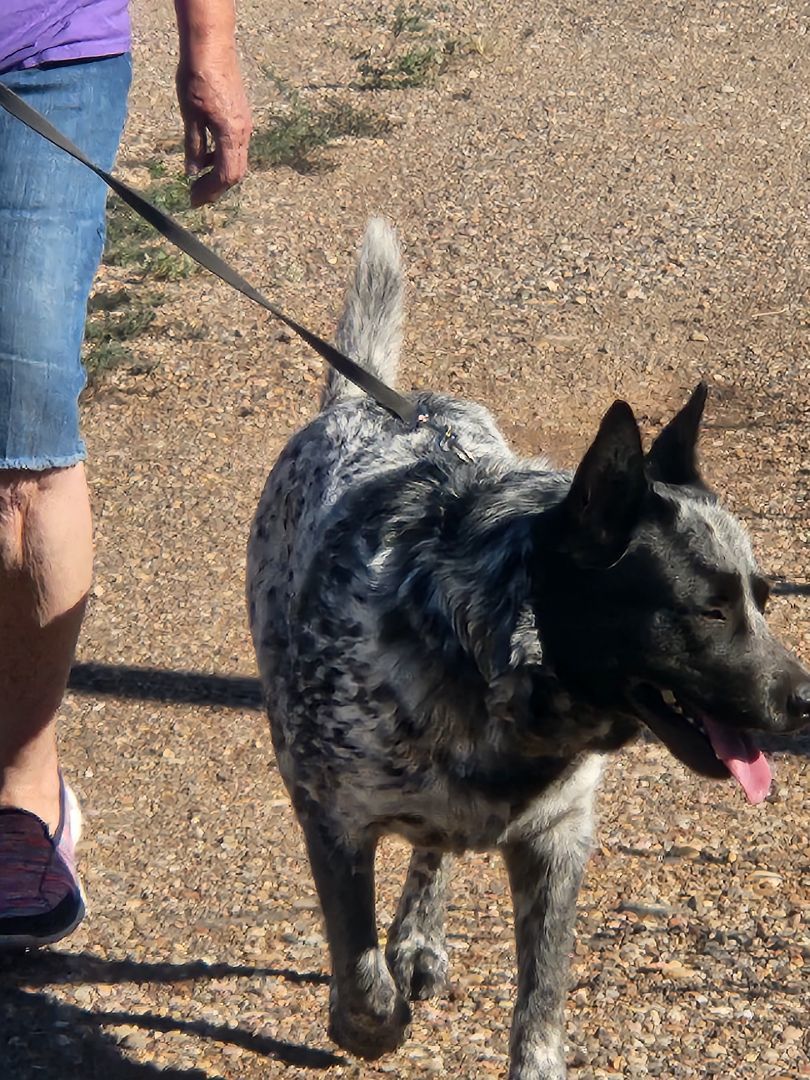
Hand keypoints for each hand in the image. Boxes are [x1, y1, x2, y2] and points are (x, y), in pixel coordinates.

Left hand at [176, 46, 250, 206]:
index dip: (210, 192)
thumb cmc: (197, 78)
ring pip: (237, 161)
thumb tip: (193, 172)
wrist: (212, 47)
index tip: (194, 200)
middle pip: (235, 173)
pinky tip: (206, 156)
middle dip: (216, 188)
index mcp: (231, 135)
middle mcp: (244, 133)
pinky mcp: (242, 117)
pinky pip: (236, 147)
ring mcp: (245, 125)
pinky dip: (222, 158)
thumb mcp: (190, 116)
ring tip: (199, 179)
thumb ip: (194, 147)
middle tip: (196, 196)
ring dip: (219, 174)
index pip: (225, 176)